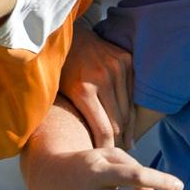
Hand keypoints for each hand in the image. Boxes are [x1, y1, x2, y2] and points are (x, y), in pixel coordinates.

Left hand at [59, 26, 134, 147]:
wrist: (67, 32)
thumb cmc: (58, 66)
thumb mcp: (55, 92)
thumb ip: (68, 116)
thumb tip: (75, 144)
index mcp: (83, 89)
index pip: (104, 130)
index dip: (107, 147)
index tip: (106, 158)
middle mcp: (103, 78)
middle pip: (119, 121)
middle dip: (118, 140)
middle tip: (117, 154)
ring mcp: (117, 67)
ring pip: (128, 108)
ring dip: (127, 126)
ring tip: (126, 141)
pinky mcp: (126, 59)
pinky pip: (133, 92)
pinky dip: (129, 106)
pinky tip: (127, 120)